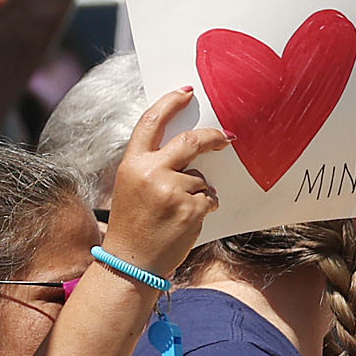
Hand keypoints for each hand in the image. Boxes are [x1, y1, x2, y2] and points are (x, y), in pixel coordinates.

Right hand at [103, 83, 227, 282]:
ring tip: (178, 212)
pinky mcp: (191, 208)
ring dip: (199, 191)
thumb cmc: (132, 226)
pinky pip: (209, 198)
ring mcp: (172, 190)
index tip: (185, 93)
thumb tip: (184, 148)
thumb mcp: (130, 186)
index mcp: (133, 163)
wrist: (132, 263)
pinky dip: (204, 207)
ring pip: (201, 178)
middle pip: (190, 142)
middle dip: (211, 137)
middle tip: (225, 138)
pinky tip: (187, 221)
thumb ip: (151, 164)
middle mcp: (152, 172)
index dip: (170, 103)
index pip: (152, 122)